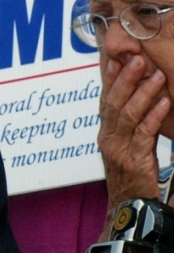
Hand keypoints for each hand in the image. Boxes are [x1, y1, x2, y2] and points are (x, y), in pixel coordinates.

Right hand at [98, 56, 169, 236]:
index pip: (104, 101)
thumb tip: (143, 105)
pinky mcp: (134, 160)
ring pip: (128, 114)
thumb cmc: (131, 180)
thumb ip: (130, 129)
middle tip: (137, 60)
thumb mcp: (125, 150)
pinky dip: (154, 115)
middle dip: (126, 79)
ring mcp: (118, 149)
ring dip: (143, 92)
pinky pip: (144, 133)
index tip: (115, 59)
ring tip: (157, 75)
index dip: (109, 80)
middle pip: (113, 103)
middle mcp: (107, 138)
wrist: (128, 209)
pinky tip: (164, 103)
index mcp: (104, 134)